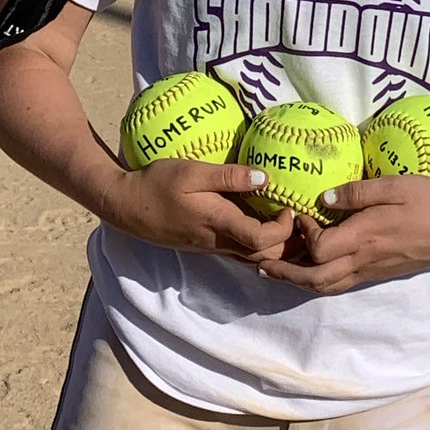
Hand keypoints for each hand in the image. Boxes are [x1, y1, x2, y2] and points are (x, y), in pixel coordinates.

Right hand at [100, 159, 295, 261]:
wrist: (128, 206)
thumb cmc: (159, 184)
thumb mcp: (192, 171)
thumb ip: (229, 175)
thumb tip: (266, 178)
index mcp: (218, 223)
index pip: (261, 240)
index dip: (283, 229)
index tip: (290, 206)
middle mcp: (218, 242)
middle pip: (263, 256)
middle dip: (288, 244)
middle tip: (301, 217)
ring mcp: (213, 246)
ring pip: (253, 258)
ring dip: (276, 247)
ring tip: (290, 223)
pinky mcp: (208, 244)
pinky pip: (241, 252)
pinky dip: (260, 245)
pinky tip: (267, 225)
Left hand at [257, 176, 429, 293]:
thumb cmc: (429, 201)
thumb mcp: (396, 185)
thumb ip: (359, 191)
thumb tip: (323, 198)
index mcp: (365, 236)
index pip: (319, 249)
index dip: (302, 235)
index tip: (298, 212)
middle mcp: (363, 260)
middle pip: (314, 279)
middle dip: (283, 270)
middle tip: (258, 258)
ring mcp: (369, 271)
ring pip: (325, 287)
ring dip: (296, 280)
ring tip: (273, 267)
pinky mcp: (376, 273)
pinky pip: (339, 284)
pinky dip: (316, 280)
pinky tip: (307, 268)